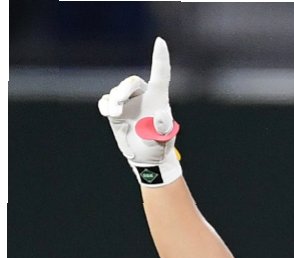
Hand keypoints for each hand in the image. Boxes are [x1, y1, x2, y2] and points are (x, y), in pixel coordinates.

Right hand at [98, 36, 181, 185]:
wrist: (147, 158)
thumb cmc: (159, 146)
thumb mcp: (164, 137)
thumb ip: (163, 125)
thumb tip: (158, 115)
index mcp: (158, 98)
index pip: (160, 74)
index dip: (160, 57)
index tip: (160, 41)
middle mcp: (142, 97)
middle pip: (130, 83)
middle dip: (123, 90)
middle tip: (119, 104)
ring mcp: (127, 103)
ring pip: (117, 93)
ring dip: (115, 101)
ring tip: (116, 114)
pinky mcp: (115, 111)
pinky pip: (106, 102)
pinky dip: (106, 106)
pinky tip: (110, 113)